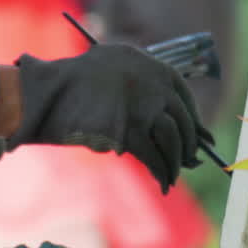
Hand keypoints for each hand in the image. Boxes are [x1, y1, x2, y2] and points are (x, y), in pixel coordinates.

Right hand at [11, 44, 205, 192]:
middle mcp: (155, 86)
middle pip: (183, 122)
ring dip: (176, 163)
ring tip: (172, 175)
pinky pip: (154, 157)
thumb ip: (136, 81)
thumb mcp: (112, 64)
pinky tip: (163, 184)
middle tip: (188, 161)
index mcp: (153, 67)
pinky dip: (161, 173)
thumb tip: (160, 111)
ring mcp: (144, 108)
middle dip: (187, 146)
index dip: (193, 121)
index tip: (197, 137)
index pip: (185, 96)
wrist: (51, 90)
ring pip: (173, 141)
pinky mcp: (130, 132)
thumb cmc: (74, 80)